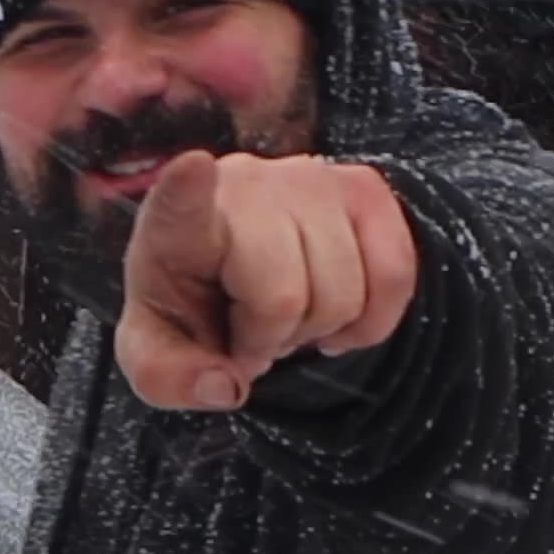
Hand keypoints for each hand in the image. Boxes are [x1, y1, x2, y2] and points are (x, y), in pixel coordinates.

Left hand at [115, 151, 419, 412]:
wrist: (230, 274)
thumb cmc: (190, 310)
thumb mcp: (157, 355)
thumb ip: (170, 379)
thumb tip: (225, 385)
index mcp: (176, 226)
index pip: (181, 204)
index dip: (188, 190)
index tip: (192, 168)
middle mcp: (245, 187)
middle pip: (284, 297)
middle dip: (274, 339)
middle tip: (253, 331)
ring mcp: (310, 180)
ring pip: (344, 291)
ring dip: (321, 329)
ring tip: (288, 316)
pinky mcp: (362, 189)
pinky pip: (395, 273)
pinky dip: (373, 320)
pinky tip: (337, 320)